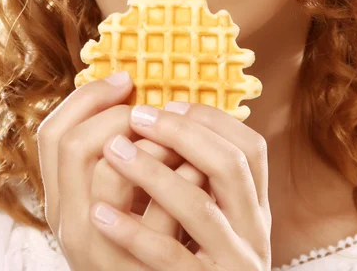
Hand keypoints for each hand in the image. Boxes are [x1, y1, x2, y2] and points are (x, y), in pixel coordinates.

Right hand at [36, 73, 205, 269]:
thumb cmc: (146, 237)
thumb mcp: (120, 194)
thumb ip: (119, 156)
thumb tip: (137, 97)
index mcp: (63, 200)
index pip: (52, 134)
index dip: (87, 97)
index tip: (125, 80)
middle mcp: (70, 224)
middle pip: (76, 143)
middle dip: (120, 116)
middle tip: (152, 115)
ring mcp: (101, 249)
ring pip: (113, 169)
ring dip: (154, 143)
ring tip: (178, 140)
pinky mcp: (141, 266)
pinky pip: (160, 210)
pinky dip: (185, 176)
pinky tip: (200, 169)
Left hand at [92, 102, 271, 269]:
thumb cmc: (201, 259)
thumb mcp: (218, 219)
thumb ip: (206, 180)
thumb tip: (171, 121)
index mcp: (255, 207)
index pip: (251, 148)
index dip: (212, 120)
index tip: (171, 103)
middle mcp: (253, 232)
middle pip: (229, 165)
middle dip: (181, 133)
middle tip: (137, 115)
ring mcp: (231, 262)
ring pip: (198, 206)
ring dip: (152, 172)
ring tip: (114, 149)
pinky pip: (168, 255)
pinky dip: (133, 231)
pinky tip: (100, 213)